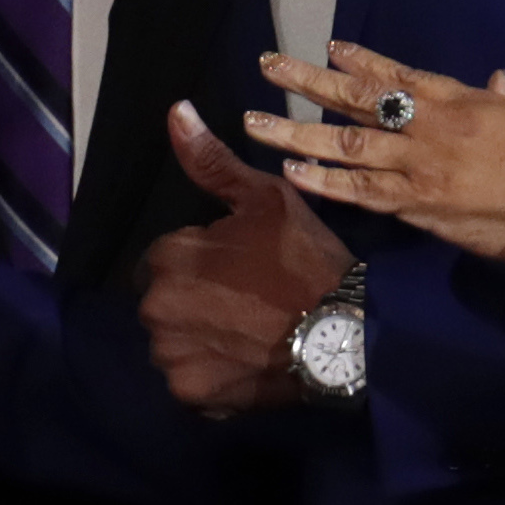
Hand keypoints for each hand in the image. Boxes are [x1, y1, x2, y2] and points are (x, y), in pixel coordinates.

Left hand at [139, 98, 358, 413]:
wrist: (349, 334)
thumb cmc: (307, 261)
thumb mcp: (267, 200)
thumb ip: (212, 162)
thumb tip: (175, 110)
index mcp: (167, 257)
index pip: (166, 259)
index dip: (204, 264)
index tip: (242, 272)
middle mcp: (155, 306)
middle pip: (163, 302)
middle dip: (193, 302)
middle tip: (246, 306)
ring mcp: (170, 354)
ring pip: (171, 343)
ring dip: (197, 340)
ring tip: (247, 337)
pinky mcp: (190, 394)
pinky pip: (186, 383)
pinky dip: (207, 376)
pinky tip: (242, 365)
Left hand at [251, 39, 504, 264]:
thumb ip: (495, 98)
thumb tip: (494, 79)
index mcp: (455, 101)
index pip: (398, 76)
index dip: (362, 61)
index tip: (329, 47)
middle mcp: (426, 128)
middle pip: (357, 100)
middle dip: (308, 83)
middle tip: (268, 66)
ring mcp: (415, 166)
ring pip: (345, 144)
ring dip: (295, 133)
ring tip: (254, 122)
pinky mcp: (412, 204)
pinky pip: (359, 191)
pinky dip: (323, 181)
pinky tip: (290, 171)